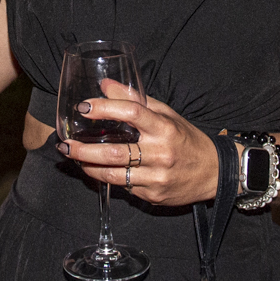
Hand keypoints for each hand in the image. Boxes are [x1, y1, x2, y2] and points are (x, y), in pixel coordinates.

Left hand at [59, 81, 222, 207]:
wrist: (214, 172)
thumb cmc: (187, 139)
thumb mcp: (167, 114)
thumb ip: (136, 100)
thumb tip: (105, 85)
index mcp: (165, 128)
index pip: (132, 113)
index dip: (105, 108)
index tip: (84, 107)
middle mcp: (161, 153)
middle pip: (116, 151)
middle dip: (84, 149)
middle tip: (64, 144)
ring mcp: (157, 177)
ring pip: (115, 174)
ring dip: (88, 167)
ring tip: (72, 158)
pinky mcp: (154, 195)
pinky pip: (124, 187)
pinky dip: (105, 178)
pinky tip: (93, 171)